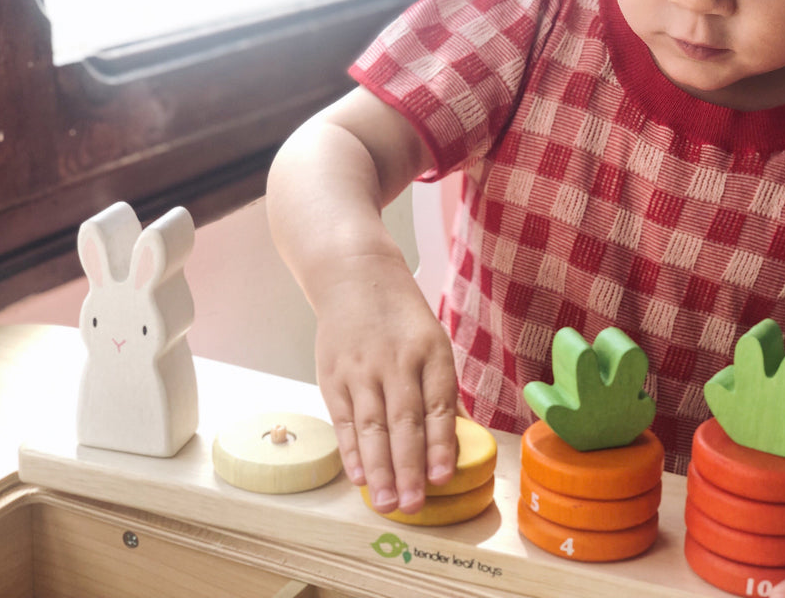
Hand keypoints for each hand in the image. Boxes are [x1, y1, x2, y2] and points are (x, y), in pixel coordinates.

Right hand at [314, 258, 458, 515]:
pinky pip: (344, 421)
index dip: (439, 444)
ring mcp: (361, 369)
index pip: (436, 404)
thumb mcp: (432, 341)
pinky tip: (360, 477)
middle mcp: (395, 361)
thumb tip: (452, 442)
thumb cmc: (402, 318)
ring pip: (371, 427)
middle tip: (412, 505)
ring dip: (379, 469)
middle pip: (402, 421)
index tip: (441, 478)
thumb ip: (440, 389)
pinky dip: (351, 452)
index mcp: (429, 351)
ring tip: (387, 503)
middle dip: (408, 467)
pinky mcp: (332, 376)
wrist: (354, 277)